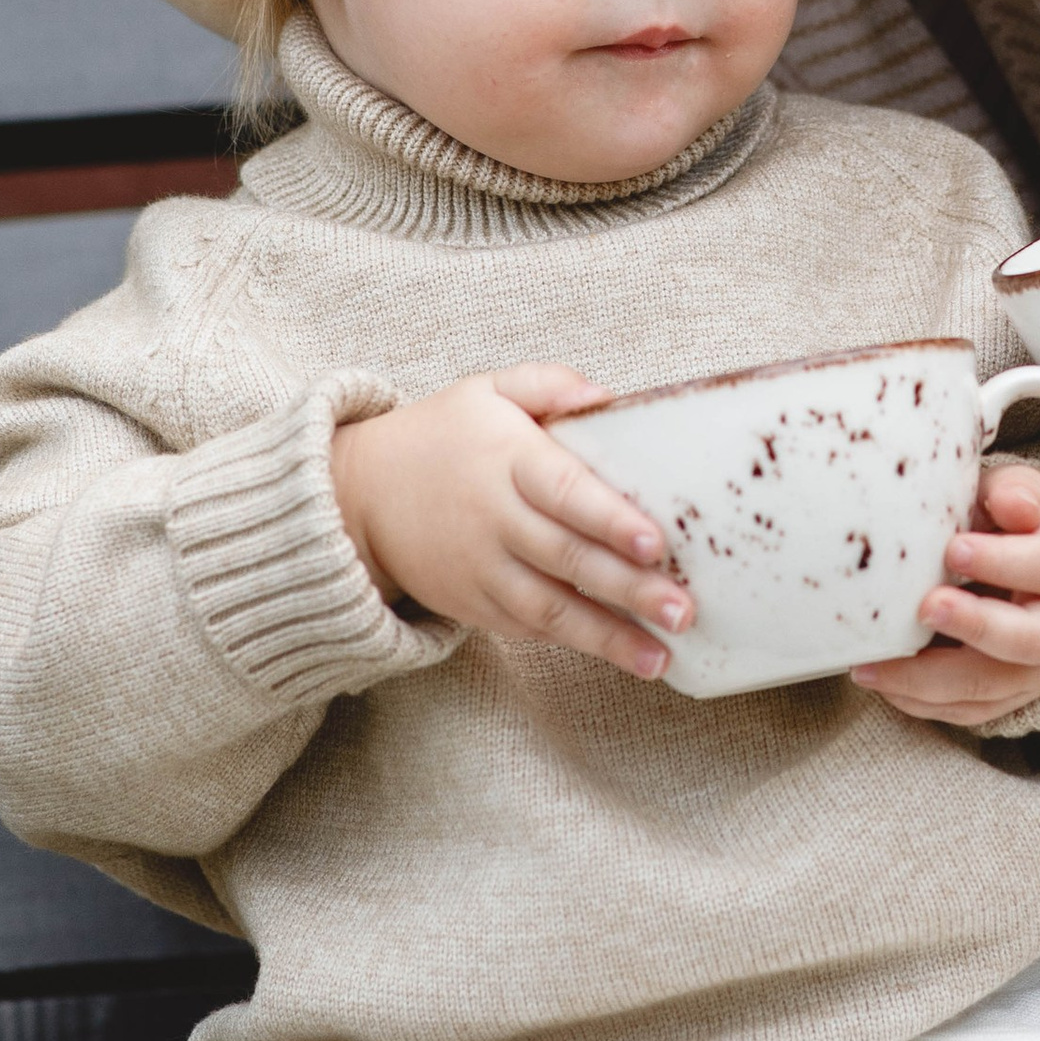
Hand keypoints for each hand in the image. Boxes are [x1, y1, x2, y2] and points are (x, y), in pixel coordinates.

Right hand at [330, 367, 690, 678]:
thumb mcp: (486, 391)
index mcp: (508, 461)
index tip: (655, 542)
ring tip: (660, 656)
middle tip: (682, 611)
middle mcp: (495, 520)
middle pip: (568, 559)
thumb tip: (607, 396)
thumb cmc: (440, 437)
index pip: (565, 493)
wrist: (358, 497)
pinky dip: (575, 643)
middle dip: (629, 589)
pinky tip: (622, 653)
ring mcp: (483, 570)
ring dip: (608, 637)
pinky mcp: (474, 606)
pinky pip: (530, 628)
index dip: (609, 519)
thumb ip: (547, 384)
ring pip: (551, 611)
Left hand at [851, 461, 1039, 730]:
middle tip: (926, 607)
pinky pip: (966, 710)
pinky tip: (882, 679)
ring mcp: (1038, 669)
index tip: (954, 548)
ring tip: (874, 663)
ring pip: (991, 687)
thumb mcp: (1024, 494)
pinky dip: (920, 700)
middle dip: (975, 627)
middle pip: (1030, 640)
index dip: (1005, 561)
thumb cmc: (1020, 527)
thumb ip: (1016, 493)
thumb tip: (1013, 505)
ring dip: (929, 678)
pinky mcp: (1007, 697)